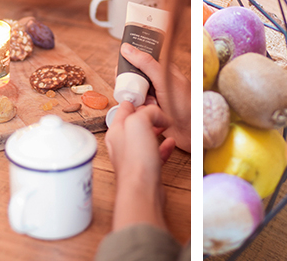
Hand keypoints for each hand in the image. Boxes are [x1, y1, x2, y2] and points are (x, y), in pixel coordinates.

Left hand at [105, 101, 174, 230]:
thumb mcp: (139, 122)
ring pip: (144, 138)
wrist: (142, 190)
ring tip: (166, 125)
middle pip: (134, 124)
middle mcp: (122, 144)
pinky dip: (163, 146)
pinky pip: (154, 153)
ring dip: (155, 129)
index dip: (136, 101)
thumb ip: (147, 112)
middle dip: (147, 116)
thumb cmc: (136, 159)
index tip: (146, 96)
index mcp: (116, 131)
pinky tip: (170, 143)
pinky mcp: (145, 169)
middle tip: (158, 112)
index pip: (124, 109)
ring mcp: (133, 157)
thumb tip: (156, 114)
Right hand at [120, 43, 190, 151]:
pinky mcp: (152, 110)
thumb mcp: (164, 79)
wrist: (192, 132)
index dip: (129, 63)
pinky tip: (145, 114)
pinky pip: (137, 107)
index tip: (120, 68)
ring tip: (147, 105)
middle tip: (136, 92)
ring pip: (135, 93)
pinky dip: (138, 110)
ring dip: (137, 100)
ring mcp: (155, 96)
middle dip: (132, 85)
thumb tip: (127, 49)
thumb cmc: (186, 104)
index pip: (141, 60)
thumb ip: (147, 64)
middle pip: (135, 78)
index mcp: (163, 69)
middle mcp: (158, 82)